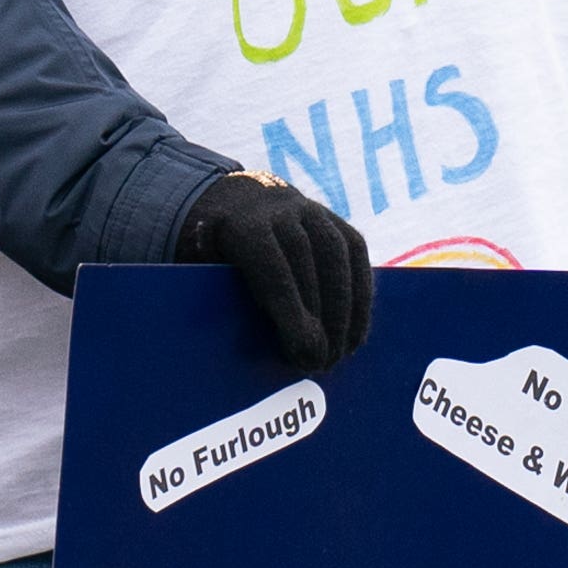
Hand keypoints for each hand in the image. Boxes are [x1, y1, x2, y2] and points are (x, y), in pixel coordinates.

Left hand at [173, 170, 373, 370]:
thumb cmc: (224, 255)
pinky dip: (361, 297)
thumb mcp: (206, 268)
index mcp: (244, 227)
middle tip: (322, 362)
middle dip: (321, 317)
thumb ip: (212, 290)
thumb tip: (226, 332)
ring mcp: (313, 212)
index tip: (304, 350)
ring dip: (346, 310)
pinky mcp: (338, 222)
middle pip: (309, 263)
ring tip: (341, 354)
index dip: (292, 310)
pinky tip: (356, 334)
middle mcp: (282, 212)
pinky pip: (357, 256)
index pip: (273, 268)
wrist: (245, 204)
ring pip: (338, 257)